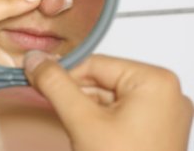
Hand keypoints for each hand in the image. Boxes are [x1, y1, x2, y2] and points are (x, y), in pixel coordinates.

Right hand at [24, 51, 193, 150]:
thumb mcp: (82, 121)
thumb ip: (55, 85)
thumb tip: (35, 61)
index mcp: (154, 82)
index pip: (95, 63)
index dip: (63, 75)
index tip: (38, 81)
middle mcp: (164, 94)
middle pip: (101, 81)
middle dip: (76, 98)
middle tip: (60, 114)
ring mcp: (162, 114)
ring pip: (107, 99)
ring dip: (86, 112)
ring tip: (83, 136)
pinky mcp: (155, 131)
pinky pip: (119, 114)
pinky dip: (98, 123)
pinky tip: (92, 140)